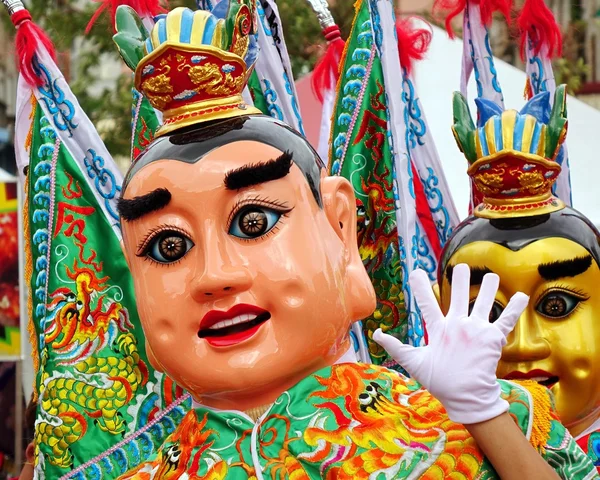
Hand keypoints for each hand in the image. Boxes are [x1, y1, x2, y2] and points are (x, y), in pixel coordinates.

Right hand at [373, 264, 528, 424]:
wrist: (468, 398)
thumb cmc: (440, 380)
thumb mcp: (414, 363)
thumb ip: (395, 346)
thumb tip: (376, 333)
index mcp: (439, 330)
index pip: (426, 303)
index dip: (420, 286)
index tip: (416, 271)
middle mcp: (459, 325)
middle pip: (458, 295)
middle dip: (460, 278)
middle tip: (461, 266)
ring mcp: (478, 330)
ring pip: (484, 302)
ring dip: (488, 287)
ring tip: (491, 276)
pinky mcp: (494, 338)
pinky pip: (507, 319)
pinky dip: (515, 307)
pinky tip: (521, 296)